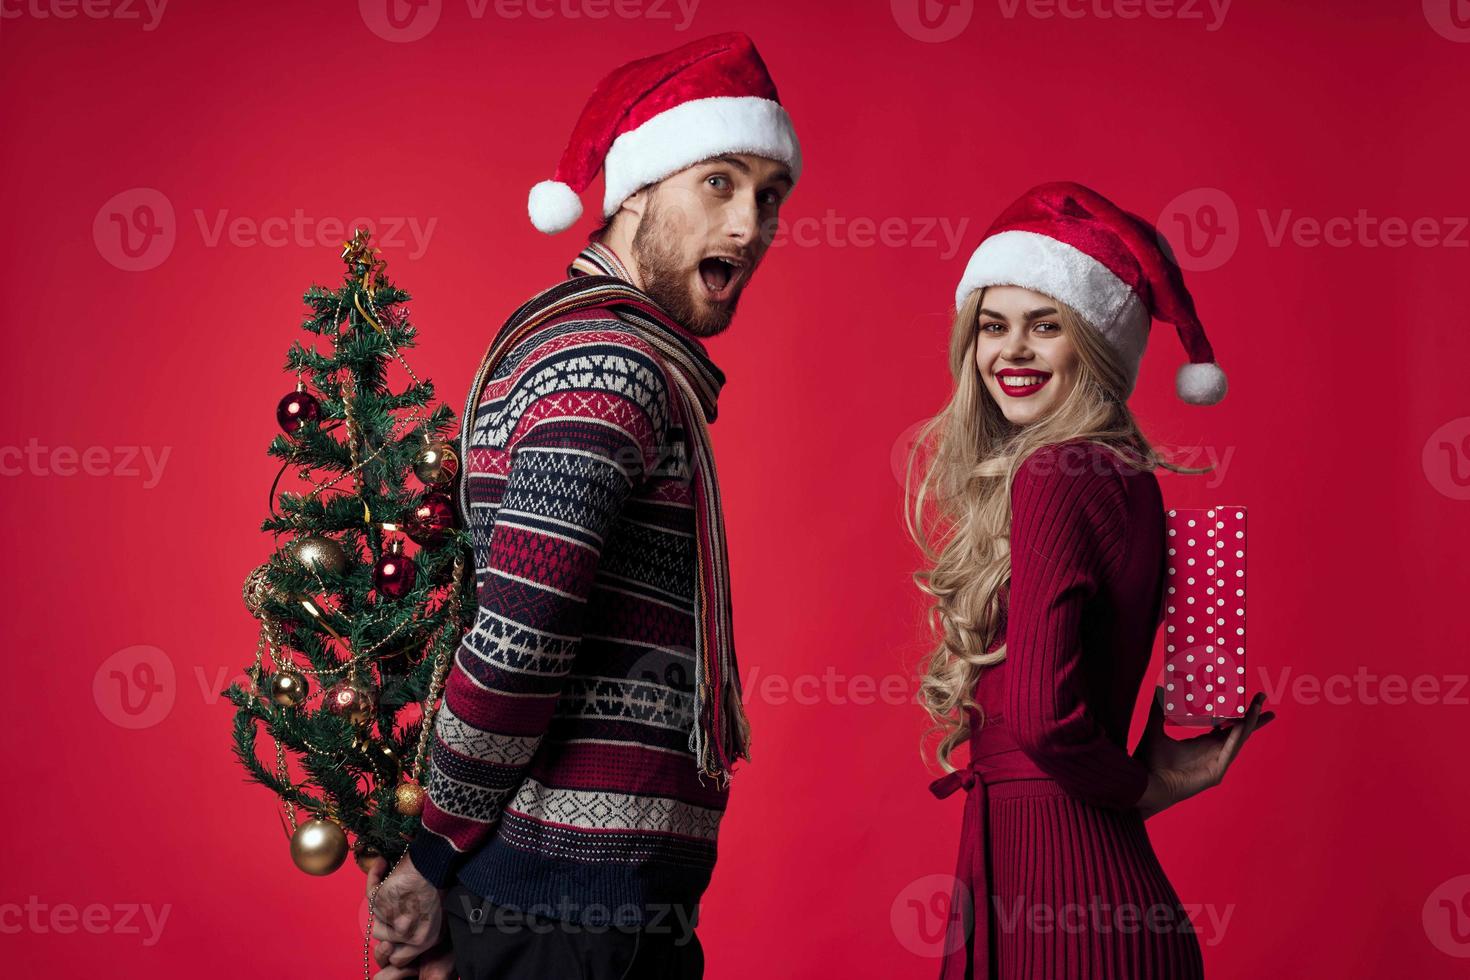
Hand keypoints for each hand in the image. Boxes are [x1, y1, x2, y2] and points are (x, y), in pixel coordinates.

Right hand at [366, 854, 449, 973]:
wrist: (437, 861)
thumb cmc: (438, 883)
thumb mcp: (436, 916)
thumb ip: (418, 932)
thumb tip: (398, 941)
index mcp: (424, 940)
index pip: (397, 958)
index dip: (394, 943)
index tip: (396, 927)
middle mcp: (408, 933)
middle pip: (383, 938)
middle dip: (387, 921)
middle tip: (398, 903)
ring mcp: (393, 918)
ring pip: (375, 918)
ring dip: (382, 903)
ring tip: (397, 887)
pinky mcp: (380, 901)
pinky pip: (370, 892)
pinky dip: (375, 876)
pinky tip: (382, 866)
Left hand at [1132, 685, 1275, 819]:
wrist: (1145, 783)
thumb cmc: (1149, 762)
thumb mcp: (1155, 729)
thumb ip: (1157, 710)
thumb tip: (1158, 688)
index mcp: (1202, 744)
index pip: (1225, 726)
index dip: (1236, 713)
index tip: (1245, 698)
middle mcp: (1212, 752)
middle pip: (1238, 731)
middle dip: (1252, 715)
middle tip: (1262, 697)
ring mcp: (1215, 763)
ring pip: (1238, 739)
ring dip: (1248, 722)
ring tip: (1256, 705)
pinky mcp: (1215, 773)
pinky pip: (1228, 752)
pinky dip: (1235, 737)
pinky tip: (1242, 724)